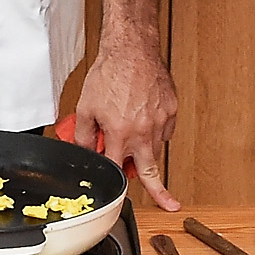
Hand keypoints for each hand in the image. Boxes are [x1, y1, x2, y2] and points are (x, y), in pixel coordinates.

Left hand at [72, 46, 179, 212]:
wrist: (131, 49)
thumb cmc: (109, 73)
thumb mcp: (85, 107)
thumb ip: (83, 135)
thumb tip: (83, 152)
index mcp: (120, 132)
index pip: (119, 169)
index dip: (116, 182)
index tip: (120, 195)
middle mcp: (143, 130)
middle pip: (150, 170)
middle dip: (161, 191)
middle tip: (170, 204)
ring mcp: (161, 120)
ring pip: (156, 148)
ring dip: (146, 151)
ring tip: (134, 135)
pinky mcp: (171, 109)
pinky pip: (165, 131)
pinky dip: (155, 131)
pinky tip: (144, 120)